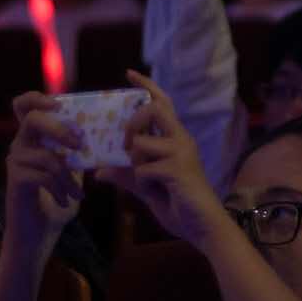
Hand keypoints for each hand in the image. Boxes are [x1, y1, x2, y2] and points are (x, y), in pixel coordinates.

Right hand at [4, 92, 84, 250]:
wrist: (38, 234)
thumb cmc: (59, 199)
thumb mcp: (74, 169)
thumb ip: (81, 150)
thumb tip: (106, 131)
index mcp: (34, 137)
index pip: (23, 105)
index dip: (37, 98)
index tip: (59, 104)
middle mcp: (20, 144)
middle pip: (32, 119)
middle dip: (60, 129)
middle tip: (80, 145)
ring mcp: (14, 162)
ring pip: (46, 155)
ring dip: (68, 176)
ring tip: (78, 193)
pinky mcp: (15, 180)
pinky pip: (44, 175)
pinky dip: (61, 188)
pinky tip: (67, 201)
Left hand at [97, 71, 227, 251]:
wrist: (203, 226)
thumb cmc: (179, 205)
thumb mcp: (146, 188)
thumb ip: (126, 176)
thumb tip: (98, 172)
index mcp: (176, 139)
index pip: (162, 103)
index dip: (146, 87)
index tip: (129, 74)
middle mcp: (181, 139)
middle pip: (154, 109)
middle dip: (132, 124)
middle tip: (125, 145)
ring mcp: (181, 152)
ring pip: (142, 143)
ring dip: (135, 164)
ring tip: (146, 180)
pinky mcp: (178, 169)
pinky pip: (143, 169)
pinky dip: (143, 182)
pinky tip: (158, 191)